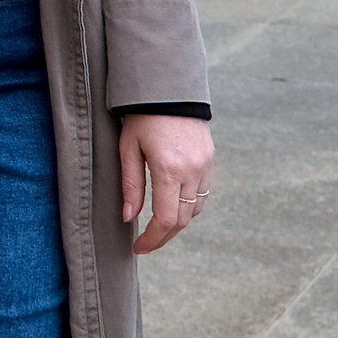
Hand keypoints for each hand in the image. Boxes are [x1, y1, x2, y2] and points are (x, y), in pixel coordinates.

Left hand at [120, 114, 214, 253]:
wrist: (169, 89)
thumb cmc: (142, 117)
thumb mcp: (128, 149)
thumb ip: (130, 186)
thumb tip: (129, 218)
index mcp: (168, 169)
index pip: (165, 219)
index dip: (152, 239)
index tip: (138, 248)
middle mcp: (192, 170)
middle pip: (182, 220)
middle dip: (163, 237)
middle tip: (145, 243)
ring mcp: (204, 166)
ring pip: (195, 209)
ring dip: (177, 223)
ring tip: (157, 228)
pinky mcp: (210, 160)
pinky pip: (202, 193)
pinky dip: (188, 206)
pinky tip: (172, 207)